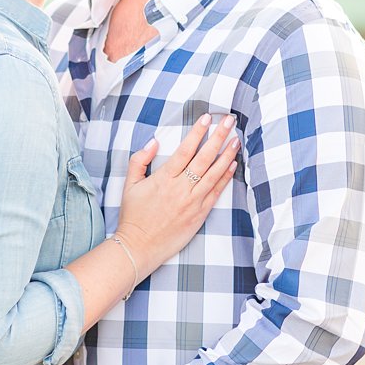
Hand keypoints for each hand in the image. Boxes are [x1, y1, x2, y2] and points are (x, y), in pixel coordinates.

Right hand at [116, 114, 239, 270]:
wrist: (139, 247)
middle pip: (204, 157)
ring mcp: (192, 202)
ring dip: (227, 154)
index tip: (207, 118)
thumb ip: (139, 160)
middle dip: (218, 136)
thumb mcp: (129, 185)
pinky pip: (216, 192)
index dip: (197, 132)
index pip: (184, 150)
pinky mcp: (199, 214)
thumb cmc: (133, 216)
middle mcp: (180, 189)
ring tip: (236, 139)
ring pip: (214, 173)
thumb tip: (154, 142)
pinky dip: (226, 177)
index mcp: (163, 179)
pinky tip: (233, 164)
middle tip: (229, 120)